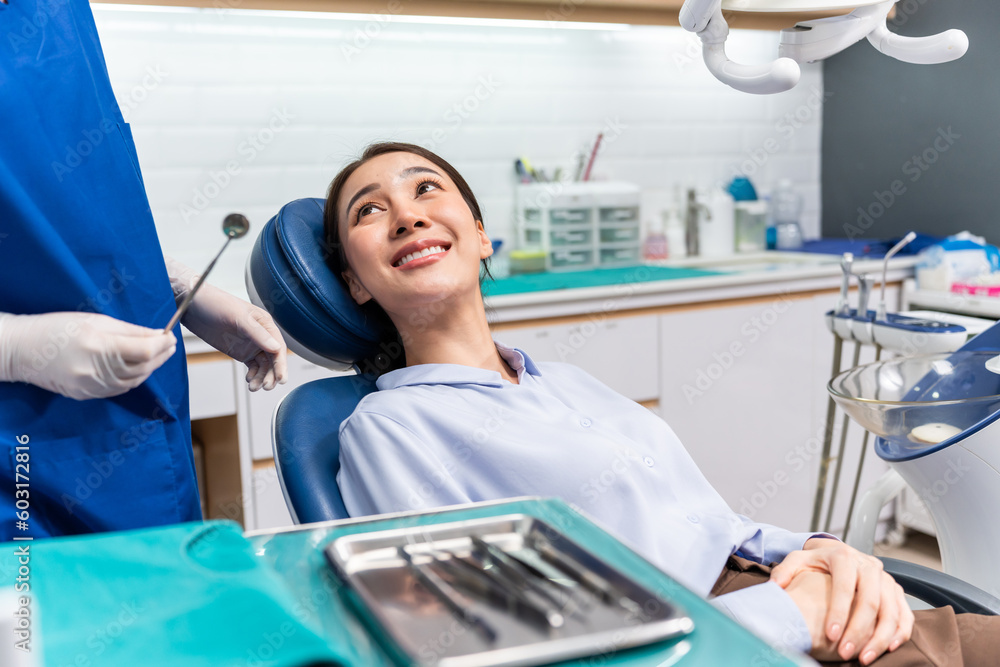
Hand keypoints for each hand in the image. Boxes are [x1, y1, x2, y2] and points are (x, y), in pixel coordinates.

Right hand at [0, 312, 175, 399]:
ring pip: (134, 381)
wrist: (23, 350)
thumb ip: (130, 330)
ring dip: (150, 368)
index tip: (171, 336)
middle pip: (143, 367)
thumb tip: (158, 334)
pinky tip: (139, 367)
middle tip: (170, 345)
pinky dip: (134, 378)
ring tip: (158, 354)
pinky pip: (120, 389)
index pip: (144, 351)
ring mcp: (91, 386)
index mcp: (99, 346)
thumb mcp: (96, 320)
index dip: (163, 344)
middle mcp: (96, 370)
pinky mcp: (87, 395)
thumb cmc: (57, 328)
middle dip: (161, 355)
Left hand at [180, 283, 287, 390]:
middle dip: (272, 374)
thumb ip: (257, 333)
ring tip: (254, 387)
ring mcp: (250, 344)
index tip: (281, 378)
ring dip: (262, 377)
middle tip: (267, 386)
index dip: (281, 364)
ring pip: (263, 365)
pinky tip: (249, 380)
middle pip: (273, 359)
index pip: (278, 347)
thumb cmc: (215, 303)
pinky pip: (252, 367)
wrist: (192, 306)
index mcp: (265, 323)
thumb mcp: (237, 317)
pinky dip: (253, 375)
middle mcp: (260, 335)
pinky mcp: (239, 351)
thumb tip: (276, 348)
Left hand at [771, 539, 913, 663]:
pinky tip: (887, 649)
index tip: (830, 636)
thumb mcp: (797, 560)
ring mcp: (886, 579)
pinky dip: (899, 633)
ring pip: (891, 611)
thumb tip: (775, 586)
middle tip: (844, 653)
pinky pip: (905, 614)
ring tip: (864, 658)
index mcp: (844, 557)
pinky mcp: (896, 591)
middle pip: (871, 601)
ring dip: (879, 638)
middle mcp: (869, 566)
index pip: (845, 587)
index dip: (839, 612)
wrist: (837, 553)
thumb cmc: (816, 561)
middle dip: (858, 631)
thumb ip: (784, 571)